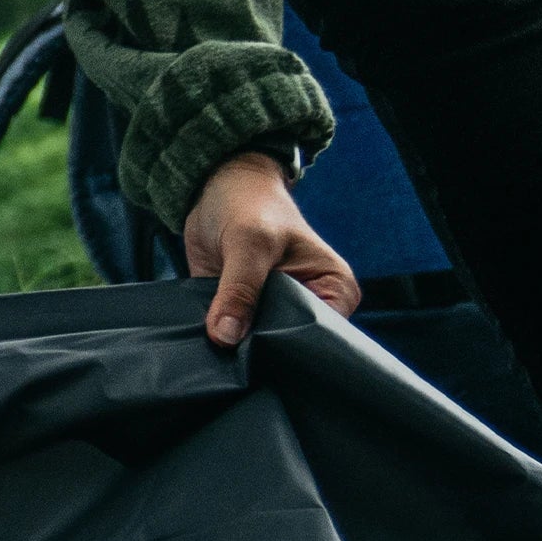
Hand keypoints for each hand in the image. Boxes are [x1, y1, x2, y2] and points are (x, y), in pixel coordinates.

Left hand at [182, 151, 359, 350]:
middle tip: (234, 349)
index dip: (292, 347)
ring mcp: (275, 314)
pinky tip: (206, 340)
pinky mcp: (244, 316)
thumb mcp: (250, 242)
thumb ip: (240, 290)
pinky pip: (232, 339)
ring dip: (236, 347)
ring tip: (218, 342)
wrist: (217, 189)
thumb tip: (226, 335)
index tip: (262, 352)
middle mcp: (310, 307)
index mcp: (335, 291)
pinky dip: (219, 340)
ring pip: (259, 347)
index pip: (322, 336)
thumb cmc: (251, 205)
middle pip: (290, 347)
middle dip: (261, 350)